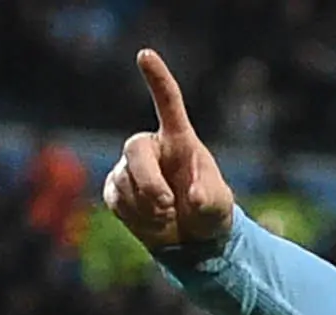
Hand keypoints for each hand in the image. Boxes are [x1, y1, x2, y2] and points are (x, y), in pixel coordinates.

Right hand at [104, 48, 234, 252]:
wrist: (192, 238)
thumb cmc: (209, 210)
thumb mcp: (219, 205)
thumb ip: (209, 197)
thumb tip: (191, 198)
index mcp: (179, 139)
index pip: (168, 102)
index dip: (157, 78)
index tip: (145, 54)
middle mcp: (151, 147)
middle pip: (135, 148)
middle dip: (148, 180)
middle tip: (167, 205)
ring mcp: (130, 167)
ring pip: (125, 180)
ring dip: (147, 206)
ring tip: (168, 215)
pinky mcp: (115, 188)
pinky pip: (117, 200)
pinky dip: (136, 216)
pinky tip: (154, 220)